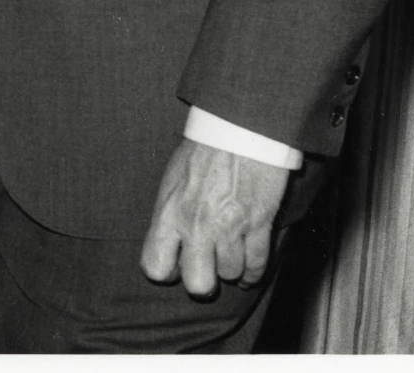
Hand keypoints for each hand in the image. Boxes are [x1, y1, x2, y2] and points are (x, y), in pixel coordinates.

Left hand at [139, 138, 290, 297]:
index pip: (155, 265)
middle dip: (203, 282)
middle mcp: (197, 225)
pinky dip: (254, 272)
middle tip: (206, 269)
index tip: (174, 266)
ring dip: (231, 268)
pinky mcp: (259, 225)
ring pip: (231, 274)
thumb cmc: (203, 151)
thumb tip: (170, 243)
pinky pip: (257, 265)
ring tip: (228, 255)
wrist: (238, 130)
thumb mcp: (172, 180)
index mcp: (169, 212)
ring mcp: (229, 227)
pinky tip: (248, 269)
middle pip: (198, 284)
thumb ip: (170, 214)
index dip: (165, 271)